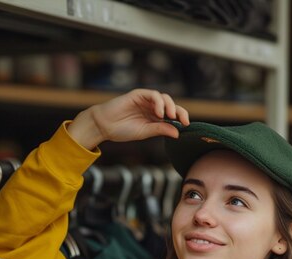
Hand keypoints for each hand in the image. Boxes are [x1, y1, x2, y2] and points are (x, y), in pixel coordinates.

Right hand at [67, 89, 189, 149]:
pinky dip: (158, 102)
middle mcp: (152, 107)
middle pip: (171, 105)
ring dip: (170, 106)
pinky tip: (159, 112)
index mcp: (155, 117)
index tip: (187, 125)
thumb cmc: (122, 130)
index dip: (181, 118)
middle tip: (183, 121)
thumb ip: (160, 130)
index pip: (172, 115)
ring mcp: (145, 100)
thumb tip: (178, 132)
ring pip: (164, 98)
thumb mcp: (145, 132)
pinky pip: (153, 94)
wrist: (104, 126)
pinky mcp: (138, 94)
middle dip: (179, 112)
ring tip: (170, 116)